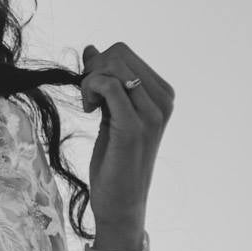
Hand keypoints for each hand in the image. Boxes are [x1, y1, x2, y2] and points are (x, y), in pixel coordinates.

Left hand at [80, 41, 172, 250]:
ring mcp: (152, 113)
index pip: (123, 52)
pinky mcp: (133, 127)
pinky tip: (90, 109)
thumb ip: (104, 81)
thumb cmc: (114, 159)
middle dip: (92, 70)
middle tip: (88, 99)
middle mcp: (163, 100)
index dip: (97, 66)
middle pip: (118, 53)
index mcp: (162, 94)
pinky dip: (90, 90)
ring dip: (89, 82)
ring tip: (91, 107)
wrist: (122, 201)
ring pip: (113, 66)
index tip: (91, 91)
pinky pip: (109, 86)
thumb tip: (91, 49)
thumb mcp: (110, 113)